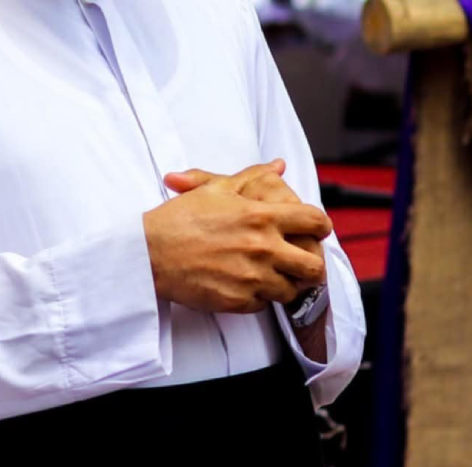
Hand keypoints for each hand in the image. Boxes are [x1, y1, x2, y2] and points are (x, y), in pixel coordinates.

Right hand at [143, 162, 330, 314]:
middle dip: (311, 263)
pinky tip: (244, 283)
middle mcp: (263, 249)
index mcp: (260, 217)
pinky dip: (259, 296)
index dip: (321, 225)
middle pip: (314, 266)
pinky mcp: (239, 301)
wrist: (150, 253)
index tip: (316, 229)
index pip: (314, 222)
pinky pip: (265, 304)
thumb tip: (278, 166)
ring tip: (269, 274)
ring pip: (292, 290)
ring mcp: (253, 278)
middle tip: (299, 260)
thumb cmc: (180, 219)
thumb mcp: (216, 190)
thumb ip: (252, 177)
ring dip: (284, 282)